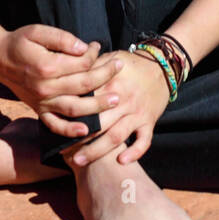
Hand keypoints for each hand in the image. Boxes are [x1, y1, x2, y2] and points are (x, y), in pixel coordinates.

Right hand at [0, 25, 124, 139]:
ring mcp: (42, 101)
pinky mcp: (39, 109)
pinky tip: (86, 130)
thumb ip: (61, 39)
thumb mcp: (37, 31)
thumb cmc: (19, 41)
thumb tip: (84, 48)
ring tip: (116, 99)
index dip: (93, 54)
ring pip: (74, 108)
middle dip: (105, 76)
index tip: (99, 46)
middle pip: (83, 84)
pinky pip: (55, 125)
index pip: (80, 63)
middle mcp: (45, 87)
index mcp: (47, 66)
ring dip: (97, 106)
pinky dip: (70, 130)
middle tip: (120, 67)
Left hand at [62, 49, 170, 168]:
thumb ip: (90, 67)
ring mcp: (137, 112)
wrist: (162, 66)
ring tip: (79, 160)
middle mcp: (123, 100)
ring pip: (116, 136)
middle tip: (62, 150)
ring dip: (97, 151)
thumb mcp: (111, 58)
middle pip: (98, 124)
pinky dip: (134, 152)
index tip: (56, 125)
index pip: (86, 102)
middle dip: (79, 139)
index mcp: (110, 84)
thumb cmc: (132, 64)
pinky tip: (121, 161)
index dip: (70, 115)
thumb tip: (67, 75)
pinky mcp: (149, 121)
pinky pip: (143, 141)